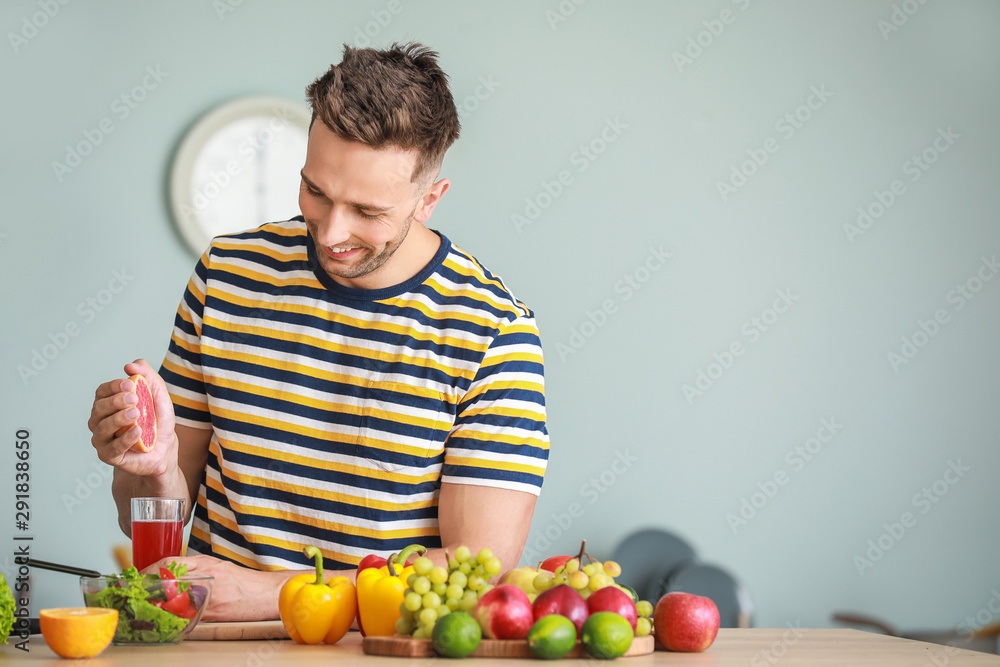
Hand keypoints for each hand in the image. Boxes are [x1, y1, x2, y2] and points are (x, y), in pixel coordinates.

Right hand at [88, 359, 177, 478]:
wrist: (164, 448)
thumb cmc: (156, 421)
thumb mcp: (158, 395)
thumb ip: (147, 376)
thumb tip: (132, 365)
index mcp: (108, 403)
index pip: (102, 391)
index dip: (114, 386)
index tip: (130, 384)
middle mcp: (100, 420)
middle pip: (99, 408)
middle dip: (115, 401)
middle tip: (134, 398)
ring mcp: (102, 439)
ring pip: (102, 427)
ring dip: (119, 419)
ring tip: (136, 414)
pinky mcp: (108, 455)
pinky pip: (113, 448)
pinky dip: (125, 439)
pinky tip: (138, 431)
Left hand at [146, 555, 288, 621]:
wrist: (269, 594)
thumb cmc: (245, 583)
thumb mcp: (220, 568)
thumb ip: (198, 570)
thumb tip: (172, 578)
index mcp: (206, 562)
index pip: (169, 562)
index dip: (148, 570)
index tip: (136, 578)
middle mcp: (206, 575)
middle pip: (166, 579)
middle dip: (146, 588)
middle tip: (134, 596)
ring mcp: (210, 593)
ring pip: (173, 598)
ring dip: (156, 605)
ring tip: (145, 609)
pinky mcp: (214, 612)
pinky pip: (188, 615)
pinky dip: (175, 618)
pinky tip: (168, 620)